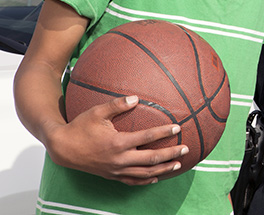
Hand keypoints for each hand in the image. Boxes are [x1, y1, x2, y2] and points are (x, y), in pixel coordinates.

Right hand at [45, 95, 187, 184]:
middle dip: (170, 154)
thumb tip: (136, 98)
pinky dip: (146, 180)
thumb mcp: (97, 112)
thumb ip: (117, 105)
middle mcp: (119, 159)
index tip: (178, 127)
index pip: (147, 137)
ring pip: (145, 173)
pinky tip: (157, 178)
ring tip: (177, 164)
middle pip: (151, 158)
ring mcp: (116, 170)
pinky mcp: (111, 176)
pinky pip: (132, 181)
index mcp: (118, 142)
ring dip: (163, 169)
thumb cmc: (80, 127)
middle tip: (185, 148)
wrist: (63, 148)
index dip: (164, 132)